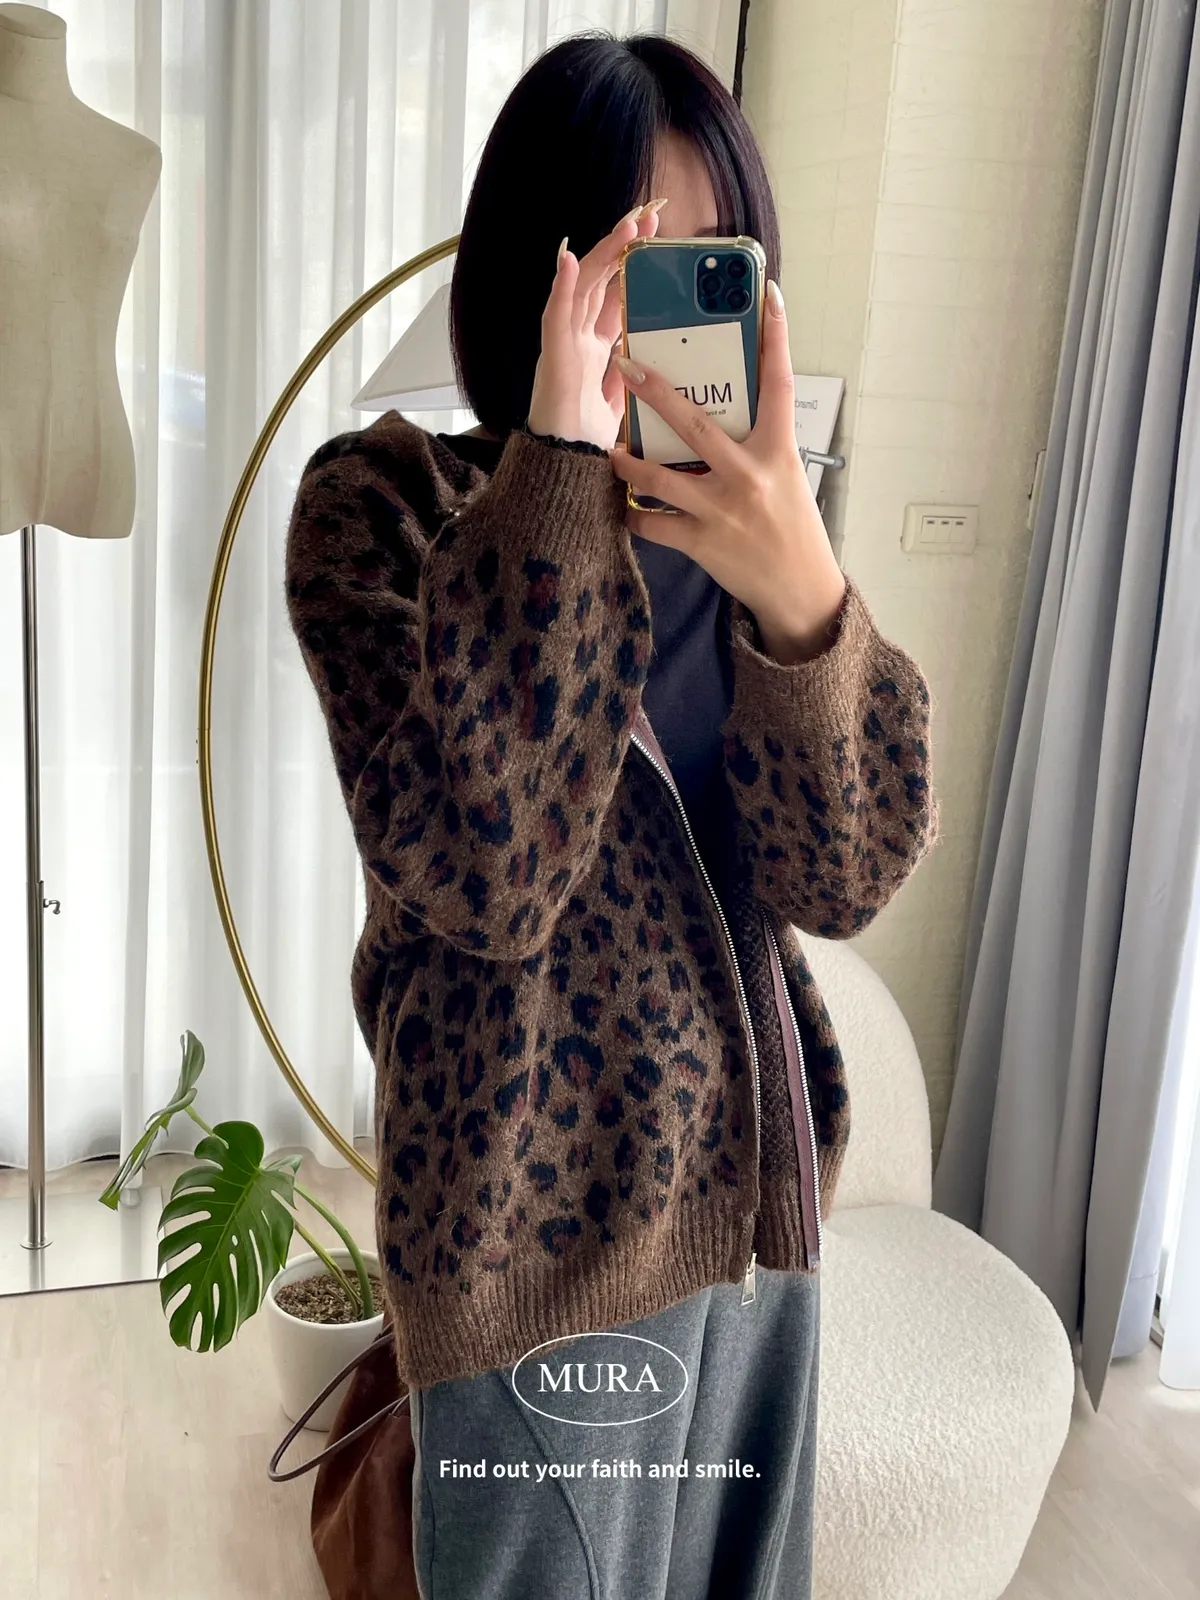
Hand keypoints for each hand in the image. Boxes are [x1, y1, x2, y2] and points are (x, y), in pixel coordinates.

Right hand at [526, 200, 666, 449]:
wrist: (567, 470)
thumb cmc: (589, 442)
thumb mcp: (625, 402)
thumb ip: (633, 375)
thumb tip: (655, 357)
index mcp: (596, 347)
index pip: (616, 294)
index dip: (632, 265)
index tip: (656, 239)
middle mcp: (579, 338)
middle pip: (601, 281)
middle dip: (623, 247)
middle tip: (649, 217)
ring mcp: (564, 343)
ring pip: (582, 287)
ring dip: (603, 254)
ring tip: (627, 226)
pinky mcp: (554, 356)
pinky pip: (555, 315)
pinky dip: (561, 286)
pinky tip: (568, 258)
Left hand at [609, 280, 847, 663]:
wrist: (800, 590)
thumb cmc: (793, 527)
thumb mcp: (788, 475)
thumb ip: (758, 442)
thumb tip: (731, 403)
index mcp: (778, 450)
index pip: (779, 382)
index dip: (776, 336)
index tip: (767, 294)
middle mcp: (749, 476)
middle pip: (695, 423)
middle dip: (656, 392)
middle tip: (626, 363)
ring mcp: (722, 511)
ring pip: (660, 477)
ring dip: (628, 460)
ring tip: (611, 447)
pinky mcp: (701, 544)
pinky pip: (653, 524)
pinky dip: (634, 515)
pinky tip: (623, 506)